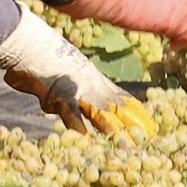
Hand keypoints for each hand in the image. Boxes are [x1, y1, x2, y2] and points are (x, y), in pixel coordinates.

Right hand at [2, 65, 155, 136]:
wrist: (34, 45)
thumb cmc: (48, 60)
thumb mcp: (71, 77)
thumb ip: (76, 98)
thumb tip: (77, 119)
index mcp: (97, 83)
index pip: (123, 101)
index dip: (137, 114)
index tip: (152, 127)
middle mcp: (92, 87)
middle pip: (118, 108)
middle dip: (133, 124)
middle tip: (150, 139)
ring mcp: (78, 90)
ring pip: (100, 112)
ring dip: (113, 128)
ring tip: (127, 141)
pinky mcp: (60, 94)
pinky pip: (71, 111)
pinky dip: (77, 124)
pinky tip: (84, 136)